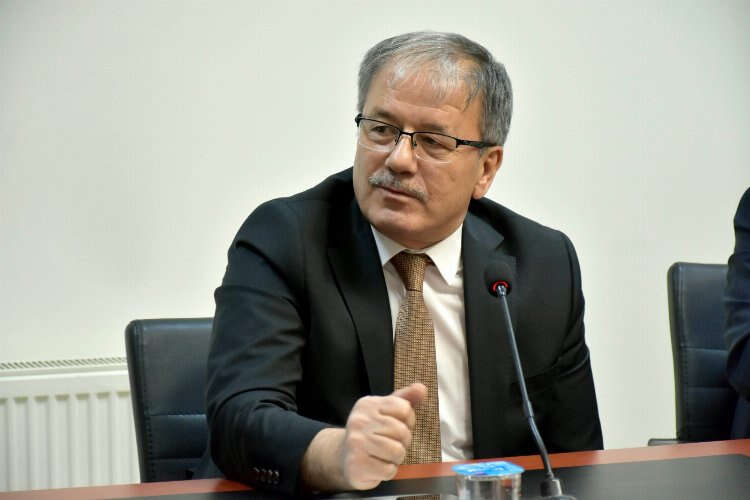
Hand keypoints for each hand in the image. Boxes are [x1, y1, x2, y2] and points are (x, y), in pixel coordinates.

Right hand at [300, 383, 426, 490]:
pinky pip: (389, 470)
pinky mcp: (356, 464)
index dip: (408, 420)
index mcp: (368, 404)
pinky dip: (388, 471)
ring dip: (396, 458)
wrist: (344, 457)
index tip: (398, 425)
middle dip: (403, 441)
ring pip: (397, 451)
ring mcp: (356, 442)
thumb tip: (422, 388)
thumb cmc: (371, 433)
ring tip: (385, 455)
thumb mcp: (386, 411)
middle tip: (391, 443)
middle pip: (402, 431)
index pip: (404, 408)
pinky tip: (378, 465)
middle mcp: (359, 421)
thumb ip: (406, 398)